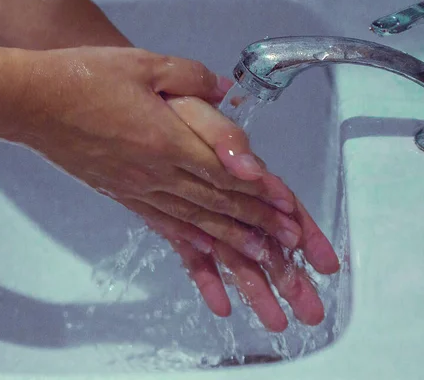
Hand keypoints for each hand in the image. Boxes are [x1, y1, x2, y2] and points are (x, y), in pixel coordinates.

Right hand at [3, 46, 306, 253]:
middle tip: (287, 244)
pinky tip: (202, 255)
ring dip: (230, 241)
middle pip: (216, 203)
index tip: (289, 213)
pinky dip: (186, 242)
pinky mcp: (120, 194)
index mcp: (166, 139)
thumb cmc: (82, 79)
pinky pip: (160, 223)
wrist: (32, 102)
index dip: (262, 194)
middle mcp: (155, 172)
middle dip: (257, 223)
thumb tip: (224, 90)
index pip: (226, 173)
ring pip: (193, 220)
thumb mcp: (144, 64)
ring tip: (259, 259)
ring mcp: (136, 187)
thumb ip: (191, 77)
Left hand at [164, 96, 339, 331]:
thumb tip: (252, 171)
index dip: (303, 233)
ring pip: (232, 252)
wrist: (99, 103)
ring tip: (277, 322)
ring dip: (255, 285)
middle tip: (312, 310)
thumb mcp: (188, 106)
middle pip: (261, 236)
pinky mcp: (168, 217)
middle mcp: (220, 191)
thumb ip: (222, 135)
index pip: (277, 204)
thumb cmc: (147, 100)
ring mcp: (196, 207)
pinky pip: (190, 253)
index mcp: (232, 167)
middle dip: (288, 274)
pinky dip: (206, 278)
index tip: (324, 264)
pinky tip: (221, 306)